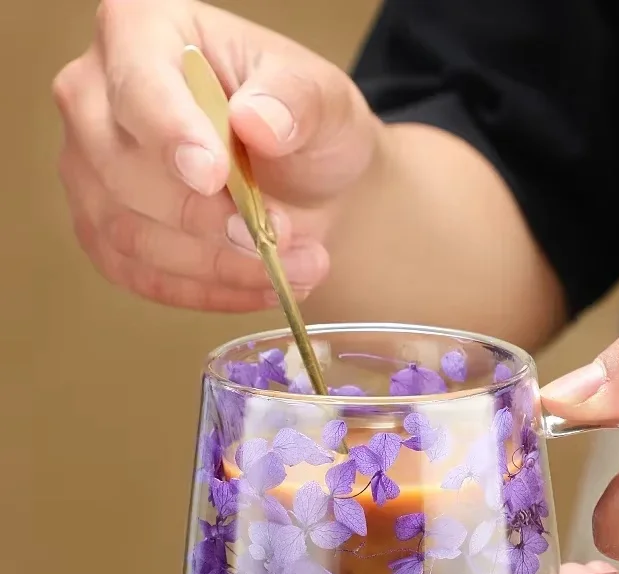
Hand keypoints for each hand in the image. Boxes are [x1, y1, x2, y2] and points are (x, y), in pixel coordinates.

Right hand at [52, 0, 379, 310]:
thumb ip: (296, 100)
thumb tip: (257, 121)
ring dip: (218, 266)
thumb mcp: (324, 99)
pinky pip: (142, 277)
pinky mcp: (106, 232)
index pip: (137, 83)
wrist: (305, 181)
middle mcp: (97, 98)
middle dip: (207, 218)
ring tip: (294, 268)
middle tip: (280, 235)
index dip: (171, 134)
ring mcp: (92, 171)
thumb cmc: (303, 124)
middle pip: (122, 170)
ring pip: (130, 234)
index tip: (214, 176)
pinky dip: (206, 293)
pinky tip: (259, 288)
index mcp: (144, 33)